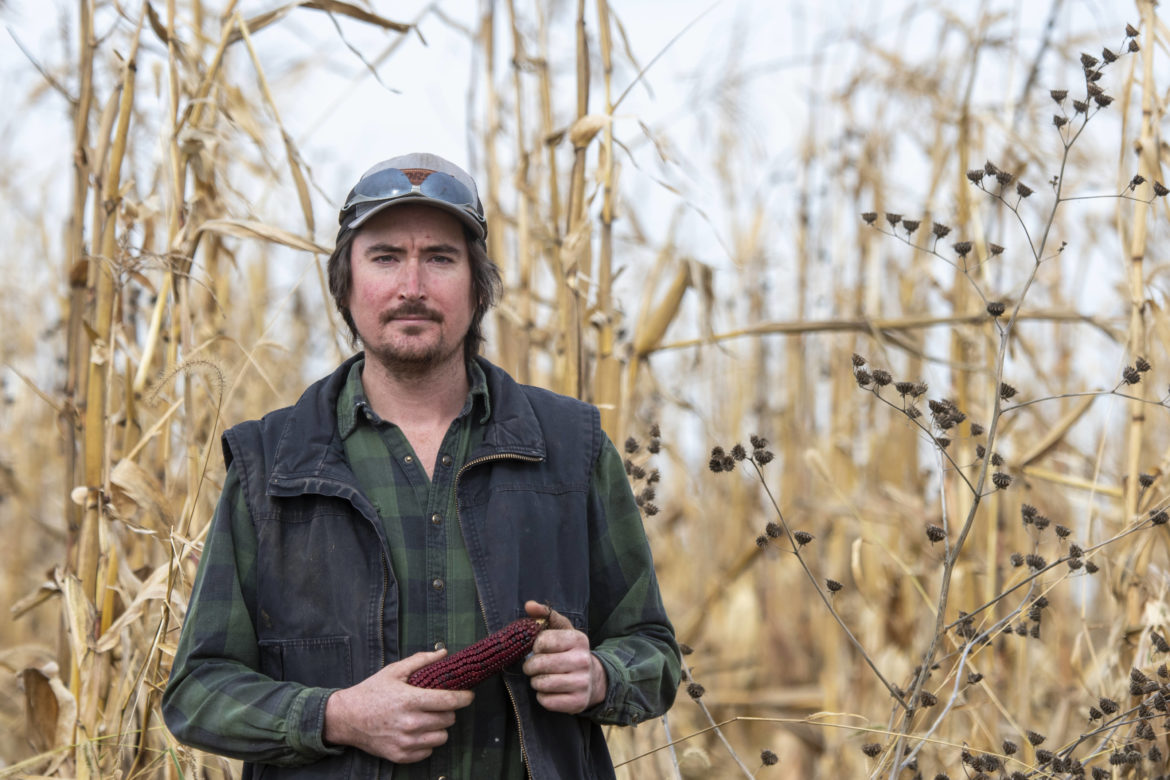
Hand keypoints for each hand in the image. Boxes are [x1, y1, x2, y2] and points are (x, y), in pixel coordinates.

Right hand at [323, 649, 473, 762]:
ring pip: (441, 737)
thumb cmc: (371, 692)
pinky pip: (428, 751)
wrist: (346, 718)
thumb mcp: (394, 671)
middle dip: (448, 710)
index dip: (464, 698)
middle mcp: (410, 723)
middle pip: (448, 720)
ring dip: (439, 727)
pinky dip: (426, 742)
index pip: (449, 701)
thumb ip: (421, 660)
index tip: (469, 695)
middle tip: (439, 705)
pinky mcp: (400, 755)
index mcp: (410, 700)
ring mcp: (405, 742)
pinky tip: (416, 731)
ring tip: (428, 718)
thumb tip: (444, 653)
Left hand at [521, 601, 607, 713]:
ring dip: (535, 681)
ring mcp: (582, 683)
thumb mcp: (562, 630)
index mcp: (578, 639)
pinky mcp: (577, 703)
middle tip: (533, 666)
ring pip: (541, 683)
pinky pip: (546, 700)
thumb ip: (545, 615)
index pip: (542, 641)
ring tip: (542, 677)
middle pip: (539, 664)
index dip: (535, 646)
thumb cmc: (570, 651)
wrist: (593, 679)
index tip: (539, 649)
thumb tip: (529, 605)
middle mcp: (583, 660)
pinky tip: (550, 690)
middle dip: (530, 666)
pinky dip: (542, 696)